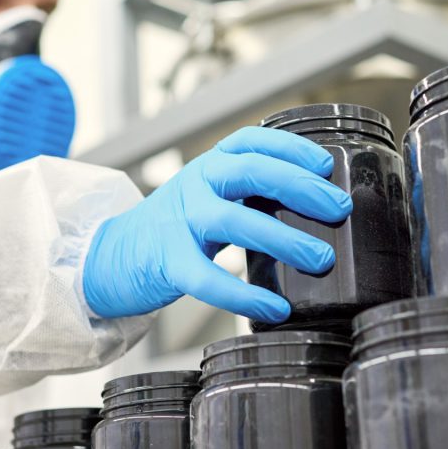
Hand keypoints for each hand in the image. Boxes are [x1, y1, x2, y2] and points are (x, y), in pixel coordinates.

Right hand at [83, 126, 352, 322]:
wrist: (110, 257)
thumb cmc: (173, 229)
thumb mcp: (208, 198)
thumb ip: (248, 197)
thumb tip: (316, 212)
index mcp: (209, 166)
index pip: (251, 141)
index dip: (291, 147)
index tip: (325, 165)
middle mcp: (195, 185)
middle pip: (249, 171)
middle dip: (299, 188)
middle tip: (338, 208)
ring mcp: (179, 221)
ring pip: (234, 221)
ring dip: (282, 238)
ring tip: (319, 257)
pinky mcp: (167, 261)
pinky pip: (208, 278)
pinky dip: (243, 294)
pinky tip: (274, 307)